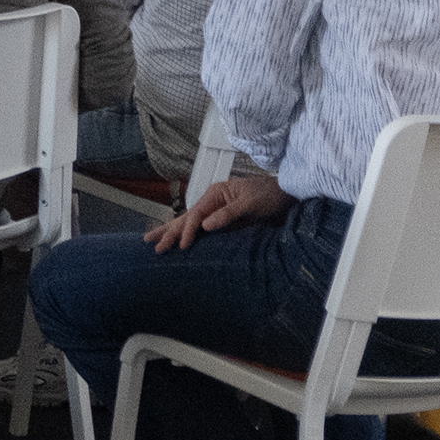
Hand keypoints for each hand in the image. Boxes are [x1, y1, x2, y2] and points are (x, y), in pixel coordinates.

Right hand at [145, 173, 287, 252]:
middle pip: (186, 217)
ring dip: (171, 232)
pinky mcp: (221, 219)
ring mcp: (215, 209)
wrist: (286, 195)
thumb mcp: (250, 203)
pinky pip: (199, 228)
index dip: (187, 230)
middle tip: (153, 245)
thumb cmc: (270, 195)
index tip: (182, 246)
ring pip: (188, 222)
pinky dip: (186, 234)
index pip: (195, 215)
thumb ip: (228, 213)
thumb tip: (205, 225)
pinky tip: (177, 241)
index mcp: (216, 193)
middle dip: (169, 231)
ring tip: (153, 240)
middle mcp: (212, 200)